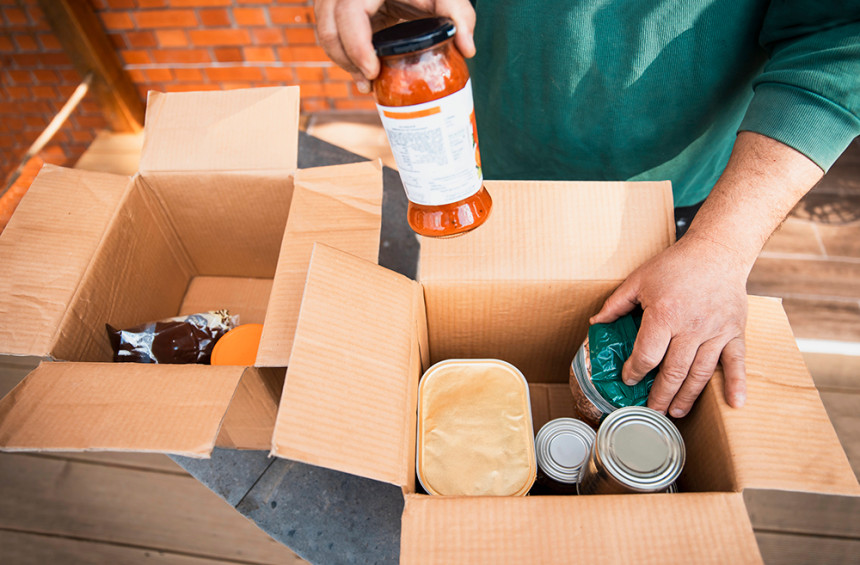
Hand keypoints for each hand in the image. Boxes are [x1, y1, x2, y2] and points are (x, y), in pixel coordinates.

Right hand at [314, 0, 475, 91]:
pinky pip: (328, 33)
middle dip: (346, 60)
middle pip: (328, 28)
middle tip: (370, 83)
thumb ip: (459, 15)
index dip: (355, 46)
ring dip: (342, 60)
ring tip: (367, 82)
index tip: (373, 71)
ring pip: (324, 32)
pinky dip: (342, 53)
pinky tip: (363, 71)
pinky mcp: (336, 8)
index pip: (349, 14)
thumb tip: (468, 50)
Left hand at [590, 234, 748, 416]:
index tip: (629, 379)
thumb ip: (616, 304)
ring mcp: (715, 332)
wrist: (717, 250)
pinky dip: (737, 385)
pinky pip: (737, 363)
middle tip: (650, 412)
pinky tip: (735, 404)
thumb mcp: (638, 279)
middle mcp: (691, 328)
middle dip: (659, 396)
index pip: (646, 355)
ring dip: (687, 397)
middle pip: (673, 372)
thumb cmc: (675, 264)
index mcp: (664, 315)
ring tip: (676, 412)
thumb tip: (596, 323)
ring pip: (700, 374)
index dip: (634, 372)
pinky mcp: (734, 332)